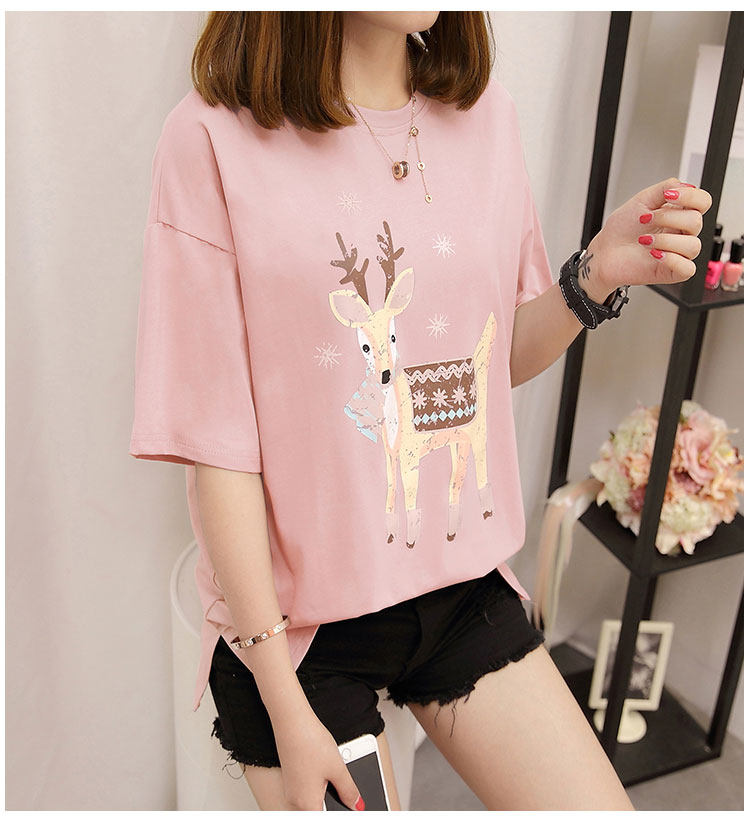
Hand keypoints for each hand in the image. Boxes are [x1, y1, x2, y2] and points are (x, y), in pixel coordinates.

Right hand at [274, 707, 363, 810]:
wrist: (292, 722)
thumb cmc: (310, 742)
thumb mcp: (337, 769)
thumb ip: (349, 791)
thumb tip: (357, 806)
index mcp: (307, 804)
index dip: (341, 813)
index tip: (353, 809)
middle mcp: (295, 801)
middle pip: (318, 811)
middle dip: (334, 806)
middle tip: (349, 798)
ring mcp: (292, 790)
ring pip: (313, 802)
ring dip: (326, 796)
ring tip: (337, 779)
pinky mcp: (292, 779)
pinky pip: (307, 791)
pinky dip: (319, 787)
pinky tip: (327, 772)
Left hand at [579, 177, 712, 303]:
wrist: (605, 252)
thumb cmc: (622, 229)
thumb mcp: (641, 200)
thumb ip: (664, 188)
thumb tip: (685, 185)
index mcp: (678, 214)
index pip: (703, 202)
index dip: (691, 196)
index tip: (668, 196)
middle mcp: (681, 233)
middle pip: (696, 221)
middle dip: (667, 218)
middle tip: (645, 220)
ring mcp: (679, 253)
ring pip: (693, 245)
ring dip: (665, 240)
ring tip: (644, 240)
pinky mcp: (672, 271)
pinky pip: (688, 268)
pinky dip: (672, 260)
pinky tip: (654, 254)